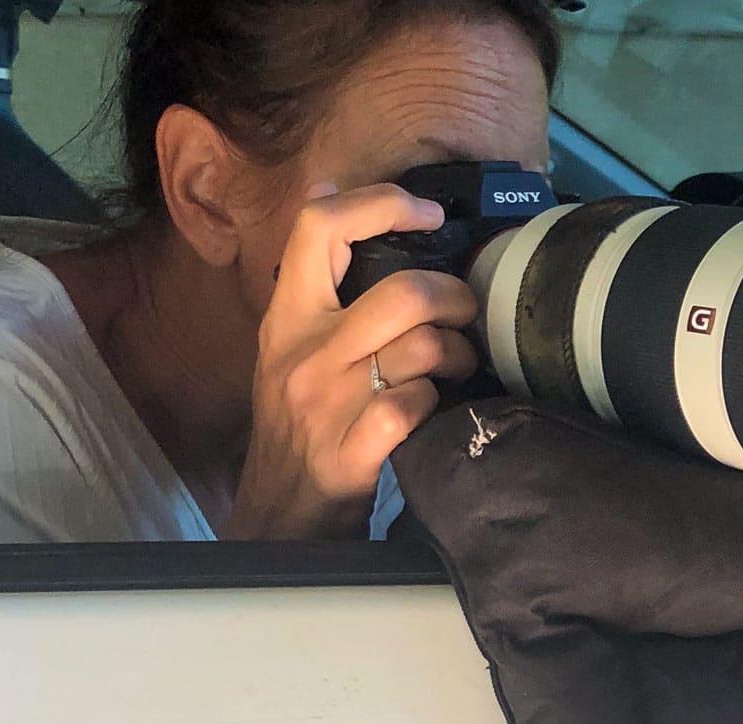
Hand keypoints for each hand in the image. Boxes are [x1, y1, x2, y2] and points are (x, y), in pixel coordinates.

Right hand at [226, 184, 479, 539]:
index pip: (319, 225)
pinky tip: (433, 410)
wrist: (277, 515)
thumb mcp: (289, 346)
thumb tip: (330, 188)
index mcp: (287, 317)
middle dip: (455, 298)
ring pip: (421, 347)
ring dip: (457, 354)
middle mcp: (303, 353)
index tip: (428, 213)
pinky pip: (415, 405)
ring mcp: (326, 404)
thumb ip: (316, 282)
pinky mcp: (349, 454)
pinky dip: (436, 404)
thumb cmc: (297, 426)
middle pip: (403, 291)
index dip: (382, 203)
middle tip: (465, 313)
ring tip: (455, 364)